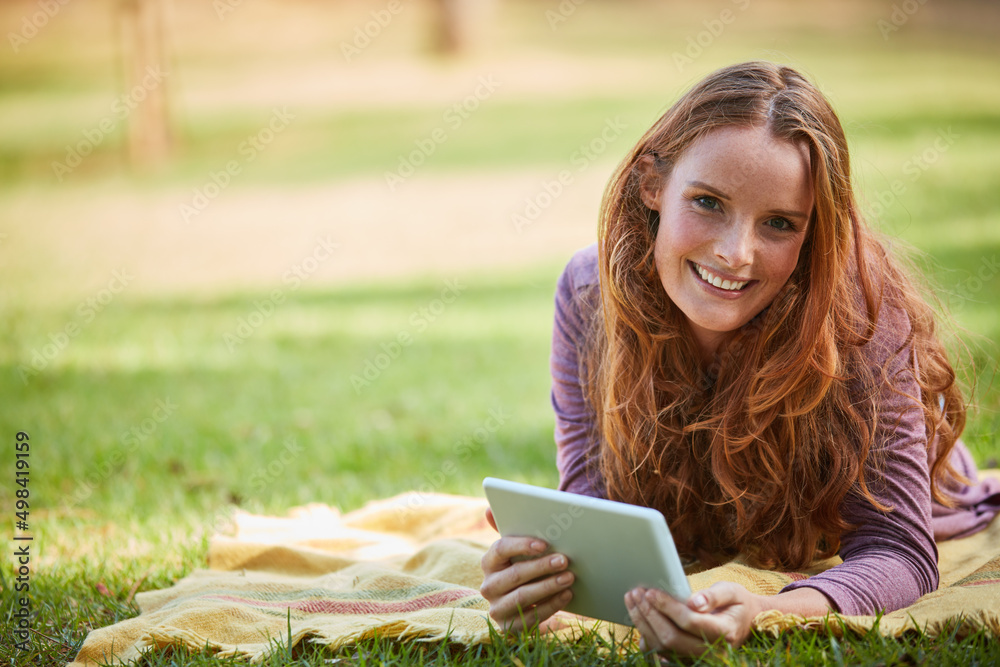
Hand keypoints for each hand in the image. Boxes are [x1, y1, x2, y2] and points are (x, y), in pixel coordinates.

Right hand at [479, 508, 574, 633]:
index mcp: (488, 562)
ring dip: (548, 586)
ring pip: (523, 596)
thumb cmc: (525, 567)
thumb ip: (509, 528)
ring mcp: (497, 609)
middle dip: (541, 566)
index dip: (522, 545)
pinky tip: (567, 595)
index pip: (500, 549)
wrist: (527, 603)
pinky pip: (531, 618)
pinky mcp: (509, 627)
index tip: (544, 543)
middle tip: (565, 560)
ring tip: (569, 577)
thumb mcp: (519, 550)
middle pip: (514, 575)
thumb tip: (490, 509)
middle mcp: (488, 586)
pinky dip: (552, 606)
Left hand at [624, 582, 761, 655]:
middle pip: (672, 639)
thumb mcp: (732, 591)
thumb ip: (714, 595)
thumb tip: (694, 602)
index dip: (667, 607)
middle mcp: (713, 651)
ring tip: (632, 602)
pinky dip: (646, 638)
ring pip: (663, 649)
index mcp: (725, 632)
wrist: (745, 623)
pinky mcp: (688, 660)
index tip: (651, 592)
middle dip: (650, 615)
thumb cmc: (737, 603)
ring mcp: (699, 659)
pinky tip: (639, 619)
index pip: (690, 622)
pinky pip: (662, 655)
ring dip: (643, 625)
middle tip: (636, 594)